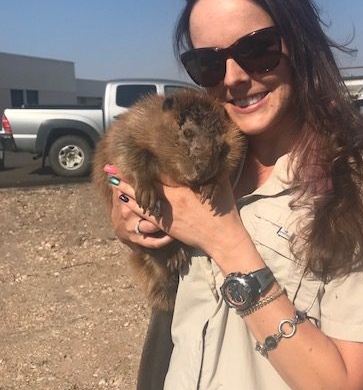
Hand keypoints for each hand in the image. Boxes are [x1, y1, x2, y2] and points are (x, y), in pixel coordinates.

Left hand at [103, 164, 257, 270]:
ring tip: (111, 179)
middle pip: (144, 184)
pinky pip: (144, 215)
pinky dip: (132, 205)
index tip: (131, 155)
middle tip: (110, 166)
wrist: (222, 238)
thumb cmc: (224, 210)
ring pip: (139, 199)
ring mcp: (166, 214)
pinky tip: (122, 200)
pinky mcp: (165, 225)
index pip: (158, 173)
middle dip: (127, 175)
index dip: (143, 165)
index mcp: (183, 188)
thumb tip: (213, 152)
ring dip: (124, 189)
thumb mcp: (220, 184)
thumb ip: (213, 169)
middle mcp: (171, 200)